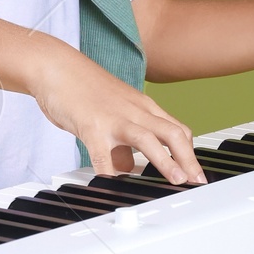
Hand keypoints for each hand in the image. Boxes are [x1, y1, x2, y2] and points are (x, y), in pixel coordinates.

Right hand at [30, 42, 203, 183]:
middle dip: (189, 159)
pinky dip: (110, 173)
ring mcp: (114, 118)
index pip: (177, 130)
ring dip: (166, 161)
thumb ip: (124, 143)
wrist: (56, 66)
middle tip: (197, 181)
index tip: (197, 174)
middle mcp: (135, 111)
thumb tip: (129, 169)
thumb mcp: (114, 113)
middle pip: (172, 133)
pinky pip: (103, 155)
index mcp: (143, 107)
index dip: (190, 153)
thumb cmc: (83, 89)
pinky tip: (114, 187)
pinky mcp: (92, 126)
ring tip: (177, 180)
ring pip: (148, 139)